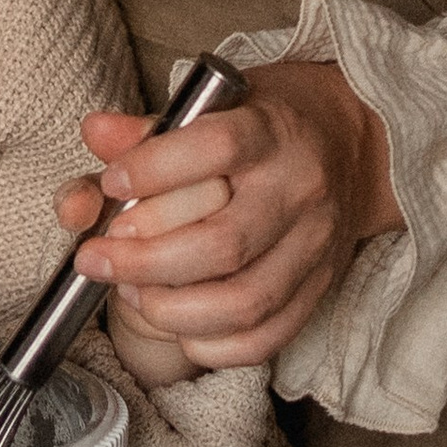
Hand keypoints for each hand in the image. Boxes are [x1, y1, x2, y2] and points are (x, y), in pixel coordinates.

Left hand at [57, 63, 401, 368]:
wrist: (352, 143)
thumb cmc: (268, 121)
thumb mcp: (216, 103)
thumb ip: (152, 128)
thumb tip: (94, 133)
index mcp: (272, 132)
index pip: (215, 149)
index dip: (154, 170)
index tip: (111, 184)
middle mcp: (300, 189)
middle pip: (224, 243)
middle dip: (146, 262)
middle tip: (97, 258)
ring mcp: (315, 245)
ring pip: (246, 301)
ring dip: (173, 310)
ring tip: (130, 293)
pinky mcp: (321, 287)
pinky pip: (268, 337)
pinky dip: (214, 344)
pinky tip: (177, 325)